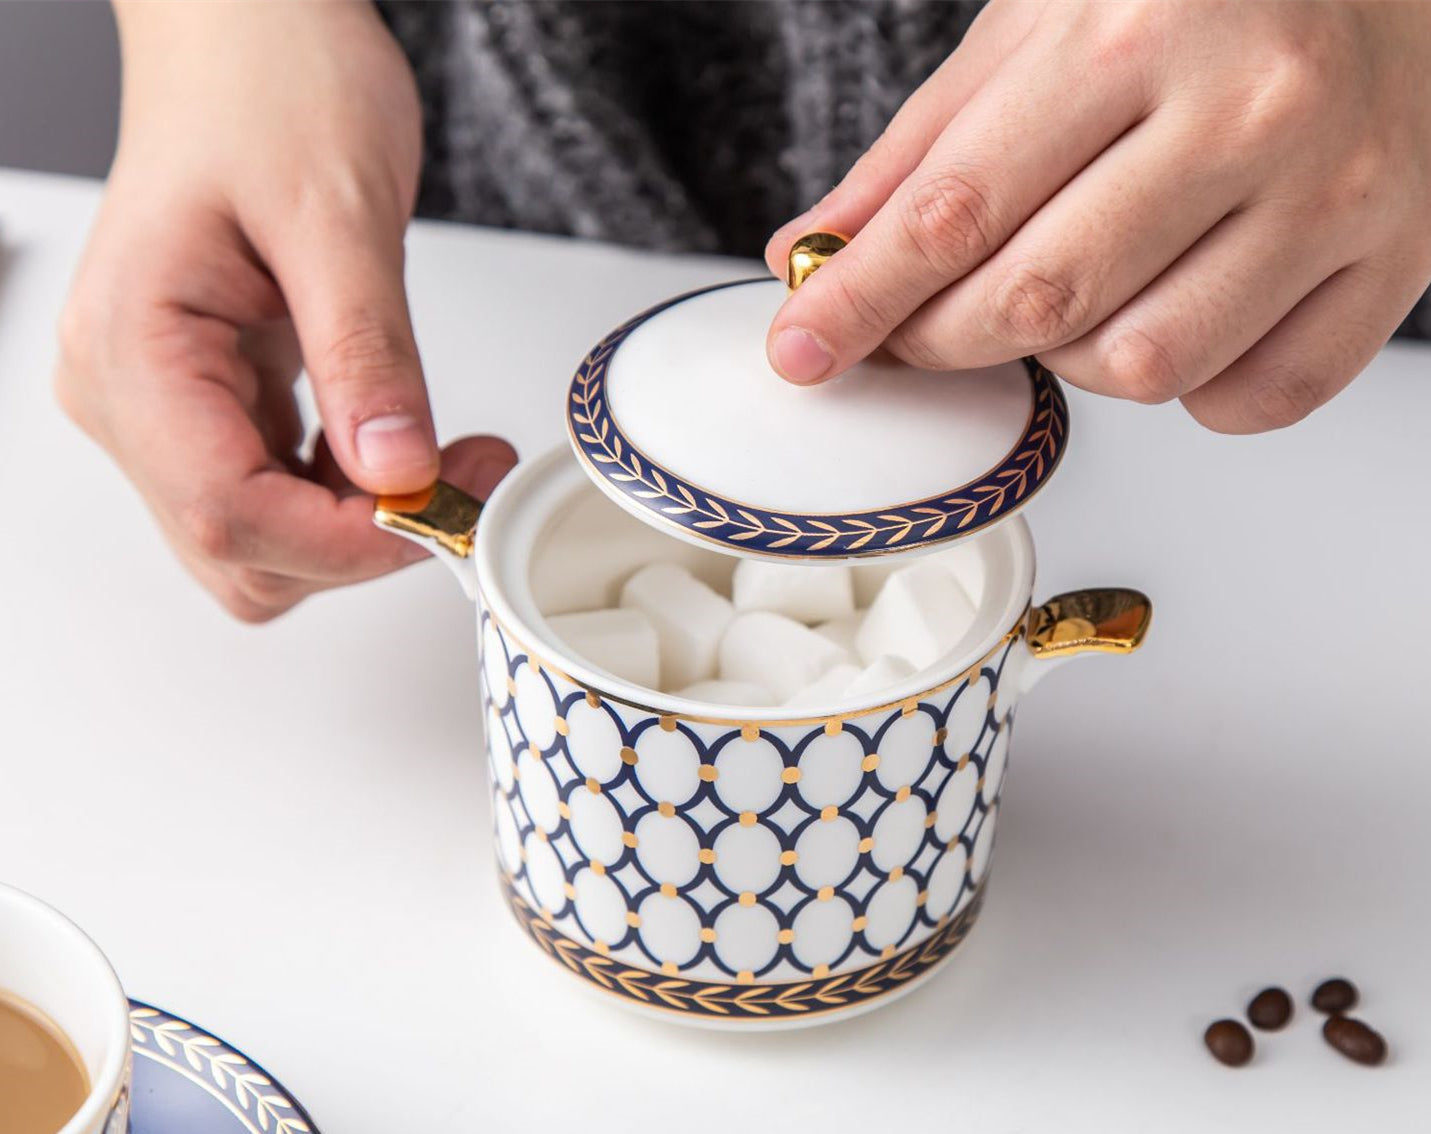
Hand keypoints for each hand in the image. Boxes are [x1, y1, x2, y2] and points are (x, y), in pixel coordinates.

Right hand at [55, 0, 514, 621]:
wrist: (249, 30)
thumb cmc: (272, 83)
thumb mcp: (339, 215)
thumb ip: (367, 353)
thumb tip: (398, 472)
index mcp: (132, 345)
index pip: (228, 509)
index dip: (347, 541)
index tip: (443, 512)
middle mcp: (126, 390)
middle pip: (237, 548)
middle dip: (356, 542)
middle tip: (459, 484)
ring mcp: (159, 400)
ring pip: (255, 538)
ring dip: (353, 526)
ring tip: (440, 457)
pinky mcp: (202, 396)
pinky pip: (270, 489)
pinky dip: (340, 494)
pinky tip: (395, 442)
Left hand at [764, 1, 1430, 432]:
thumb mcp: (1039, 26)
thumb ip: (923, 148)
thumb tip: (818, 253)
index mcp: (1135, 30)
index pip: (956, 210)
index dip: (863, 297)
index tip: (804, 349)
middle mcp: (1247, 112)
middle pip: (1041, 300)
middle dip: (944, 340)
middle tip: (916, 329)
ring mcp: (1332, 194)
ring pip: (1142, 366)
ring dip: (1069, 363)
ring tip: (1070, 299)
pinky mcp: (1394, 262)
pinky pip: (1252, 399)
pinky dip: (1189, 391)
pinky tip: (1172, 318)